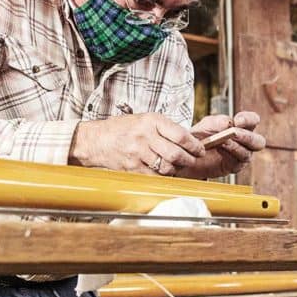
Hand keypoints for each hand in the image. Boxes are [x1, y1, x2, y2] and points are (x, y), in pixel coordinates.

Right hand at [69, 112, 205, 175]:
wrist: (97, 140)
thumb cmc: (122, 129)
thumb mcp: (145, 120)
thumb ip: (165, 129)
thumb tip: (188, 140)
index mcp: (151, 121)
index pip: (180, 135)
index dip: (194, 145)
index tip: (200, 149)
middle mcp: (145, 136)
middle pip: (175, 153)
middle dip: (189, 160)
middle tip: (192, 160)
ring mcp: (138, 153)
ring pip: (166, 167)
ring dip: (176, 169)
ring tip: (177, 166)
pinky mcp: (132, 167)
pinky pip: (154, 176)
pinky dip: (162, 176)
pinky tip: (163, 171)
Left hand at [179, 111, 265, 178]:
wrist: (190, 153)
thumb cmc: (202, 135)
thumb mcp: (207, 124)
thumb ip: (218, 121)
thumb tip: (229, 123)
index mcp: (242, 126)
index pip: (253, 120)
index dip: (249, 119)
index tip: (238, 120)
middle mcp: (246, 141)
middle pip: (258, 141)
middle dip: (247, 137)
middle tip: (234, 133)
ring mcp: (241, 155)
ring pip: (248, 153)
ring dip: (236, 146)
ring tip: (224, 141)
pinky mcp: (234, 166)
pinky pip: (238, 163)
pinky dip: (230, 154)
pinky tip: (220, 148)